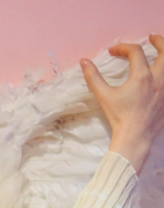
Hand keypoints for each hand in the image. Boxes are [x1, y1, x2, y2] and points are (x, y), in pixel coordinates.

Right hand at [80, 34, 163, 171]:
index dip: (123, 47)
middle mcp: (159, 78)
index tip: (113, 52)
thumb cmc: (119, 116)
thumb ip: (93, 77)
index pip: (136, 51)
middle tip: (152, 38)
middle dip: (158, 41)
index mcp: (143, 76)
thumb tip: (84, 61)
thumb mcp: (104, 96)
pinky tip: (161, 74)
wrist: (136, 136)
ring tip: (160, 52)